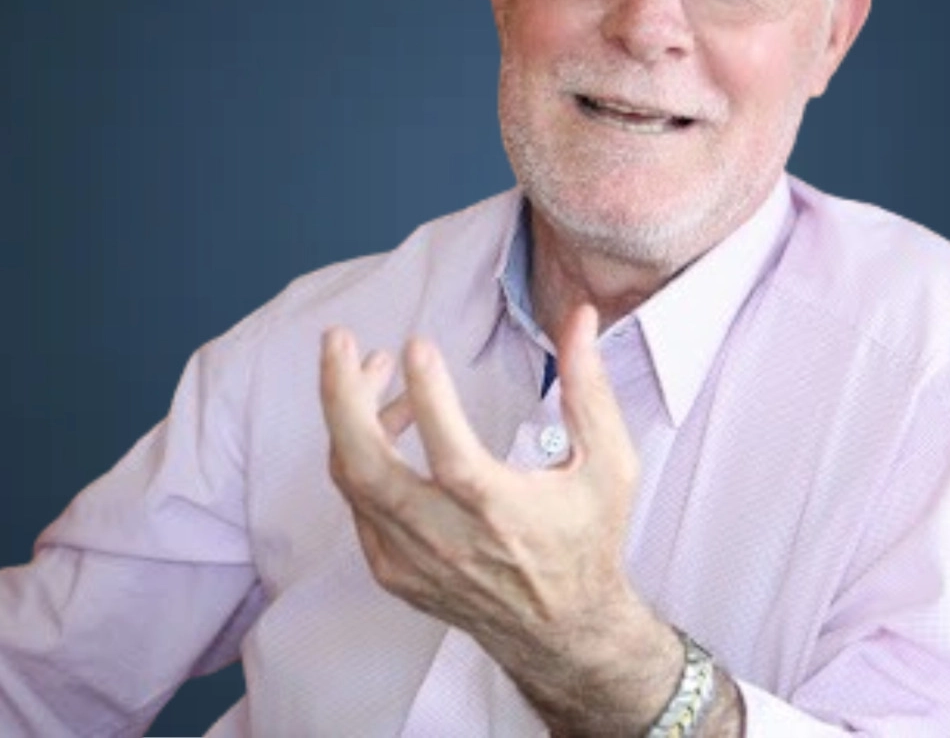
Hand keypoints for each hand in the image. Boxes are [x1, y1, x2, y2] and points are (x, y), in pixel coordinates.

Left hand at [320, 306, 743, 734]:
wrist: (564, 631)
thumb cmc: (588, 540)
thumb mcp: (610, 464)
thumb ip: (590, 389)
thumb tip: (579, 318)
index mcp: (501, 513)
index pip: (449, 453)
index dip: (428, 393)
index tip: (417, 343)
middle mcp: (447, 541)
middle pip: (367, 468)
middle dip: (341, 396)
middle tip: (338, 340)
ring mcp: (412, 560)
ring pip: (353, 480)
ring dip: (349, 416)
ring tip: (372, 368)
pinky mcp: (394, 571)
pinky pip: (358, 504)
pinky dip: (359, 456)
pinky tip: (385, 424)